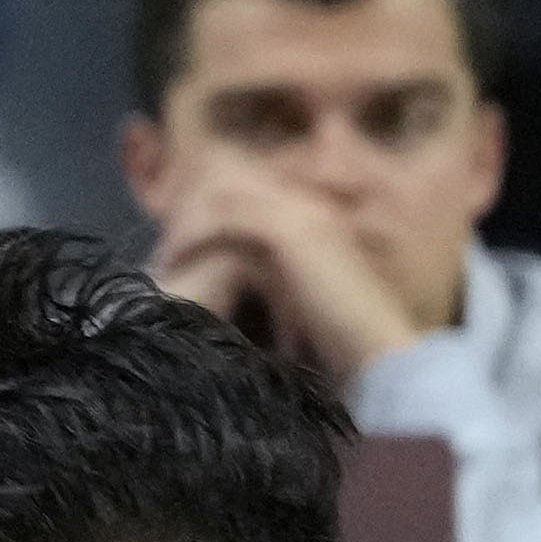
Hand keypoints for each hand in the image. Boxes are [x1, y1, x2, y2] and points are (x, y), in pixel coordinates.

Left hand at [143, 159, 427, 387]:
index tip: (177, 240)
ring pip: (224, 199)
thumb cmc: (344, 342)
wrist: (378, 354)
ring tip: (162, 254)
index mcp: (316, 218)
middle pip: (233, 186)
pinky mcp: (290, 232)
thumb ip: (272, 280)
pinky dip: (195, 237)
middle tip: (162, 242)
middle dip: (192, 211)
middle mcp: (311, 206)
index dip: (210, 212)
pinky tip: (173, 260)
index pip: (250, 194)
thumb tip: (236, 285)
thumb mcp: (300, 300)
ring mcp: (302, 214)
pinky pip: (225, 220)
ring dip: (188, 224)